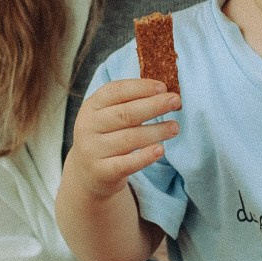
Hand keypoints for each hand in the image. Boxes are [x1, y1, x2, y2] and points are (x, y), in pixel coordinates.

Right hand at [70, 78, 179, 200]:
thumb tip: (164, 92)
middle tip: (176, 101)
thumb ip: (131, 102)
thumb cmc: (107, 135)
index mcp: (92, 106)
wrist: (85, 173)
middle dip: (154, 105)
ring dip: (156, 131)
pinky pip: (126, 164)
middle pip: (125, 114)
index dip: (140, 87)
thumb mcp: (109, 115)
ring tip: (175, 127)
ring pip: (129, 139)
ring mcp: (93, 150)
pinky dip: (145, 156)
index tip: (163, 87)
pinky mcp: (101, 172)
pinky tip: (160, 150)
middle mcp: (88, 126)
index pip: (115, 91)